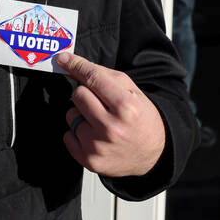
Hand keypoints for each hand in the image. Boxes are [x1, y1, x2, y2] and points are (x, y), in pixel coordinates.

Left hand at [55, 51, 165, 177]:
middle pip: (78, 95)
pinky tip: (94, 136)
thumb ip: (103, 75)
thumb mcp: (131, 92)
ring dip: (81, 115)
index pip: (93, 79)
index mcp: (126, 107)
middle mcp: (111, 128)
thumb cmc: (141, 119)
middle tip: (100, 102)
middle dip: (86, 94)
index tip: (64, 59)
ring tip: (100, 122)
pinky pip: (67, 136)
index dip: (76, 66)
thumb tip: (71, 64)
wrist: (155, 154)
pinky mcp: (89, 160)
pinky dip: (77, 133)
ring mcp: (98, 146)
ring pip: (70, 115)